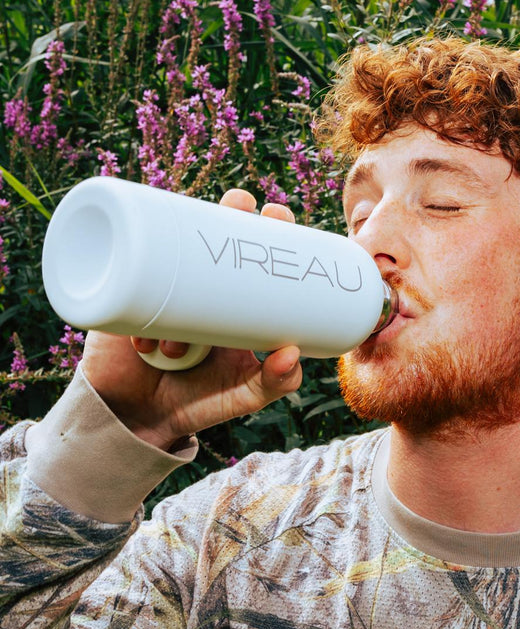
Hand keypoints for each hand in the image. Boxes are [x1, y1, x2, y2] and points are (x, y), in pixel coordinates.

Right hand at [80, 190, 302, 451]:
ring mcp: (157, 286)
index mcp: (229, 299)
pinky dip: (140, 321)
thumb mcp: (243, 396)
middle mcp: (196, 284)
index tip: (278, 214)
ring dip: (177, 274)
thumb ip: (275, 383)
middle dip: (230, 209)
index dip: (267, 225)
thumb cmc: (196, 401)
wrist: (139, 420)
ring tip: (181, 352)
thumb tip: (292, 352)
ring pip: (169, 252)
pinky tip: (146, 346)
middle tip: (238, 208)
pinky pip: (123, 287)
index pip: (252, 250)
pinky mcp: (119, 300)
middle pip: (214, 230)